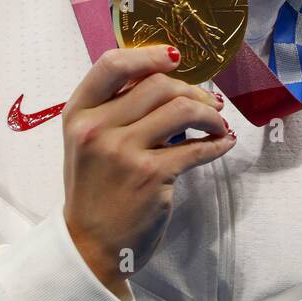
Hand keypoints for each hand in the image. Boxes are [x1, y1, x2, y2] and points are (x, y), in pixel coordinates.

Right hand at [61, 44, 234, 300]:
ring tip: (218, 124)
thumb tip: (167, 80)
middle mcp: (96, 128)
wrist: (89, 245)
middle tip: (209, 103)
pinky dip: (217, 143)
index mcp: (78, 114)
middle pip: (157, 85)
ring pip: (181, 110)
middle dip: (192, 91)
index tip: (175, 58)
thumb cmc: (94, 189)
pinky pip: (196, 147)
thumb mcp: (88, 142)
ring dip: (210, 115)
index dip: (148, 54)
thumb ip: (115, 109)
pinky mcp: (150, 175)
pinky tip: (223, 143)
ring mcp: (123, 151)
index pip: (111, 64)